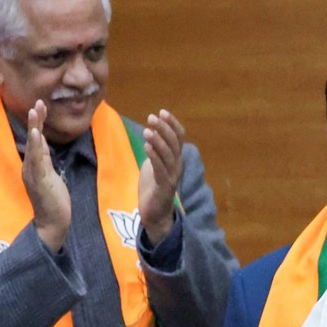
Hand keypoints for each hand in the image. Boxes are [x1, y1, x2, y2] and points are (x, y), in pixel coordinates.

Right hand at [23, 102, 70, 251]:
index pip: (37, 140)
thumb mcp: (50, 175)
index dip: (38, 123)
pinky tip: (37, 135)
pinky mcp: (39, 181)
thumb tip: (43, 145)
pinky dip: (36, 147)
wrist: (53, 222)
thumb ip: (45, 160)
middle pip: (33, 139)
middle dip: (35, 120)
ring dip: (35, 128)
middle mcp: (30, 167)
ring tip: (35, 112)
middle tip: (38, 102)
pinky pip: (37, 161)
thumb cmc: (53, 200)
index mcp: (34, 165)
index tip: (40, 106)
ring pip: (34, 147)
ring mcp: (34, 173)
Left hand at [138, 109, 186, 245]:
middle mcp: (177, 166)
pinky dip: (154, 156)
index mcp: (176, 159)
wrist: (155, 214)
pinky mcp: (164, 186)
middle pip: (175, 143)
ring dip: (158, 141)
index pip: (179, 137)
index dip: (172, 124)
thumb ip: (156, 150)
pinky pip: (160, 169)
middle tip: (152, 117)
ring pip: (168, 155)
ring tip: (148, 130)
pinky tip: (146, 146)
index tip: (162, 112)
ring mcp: (172, 176)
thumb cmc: (153, 188)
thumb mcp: (154, 164)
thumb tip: (152, 131)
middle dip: (164, 129)